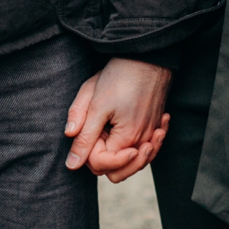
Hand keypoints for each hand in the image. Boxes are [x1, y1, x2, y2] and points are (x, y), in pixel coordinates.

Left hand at [63, 57, 172, 180]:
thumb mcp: (95, 105)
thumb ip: (84, 137)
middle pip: (120, 172)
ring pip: (133, 161)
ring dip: (121, 154)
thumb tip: (72, 164)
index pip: (101, 166)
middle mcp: (143, 141)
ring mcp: (152, 134)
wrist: (147, 56)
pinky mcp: (156, 125)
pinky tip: (128, 126)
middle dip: (105, 160)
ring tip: (113, 130)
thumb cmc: (120, 76)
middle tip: (100, 133)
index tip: (90, 130)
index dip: (88, 153)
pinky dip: (137, 143)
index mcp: (126, 139)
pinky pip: (146, 147)